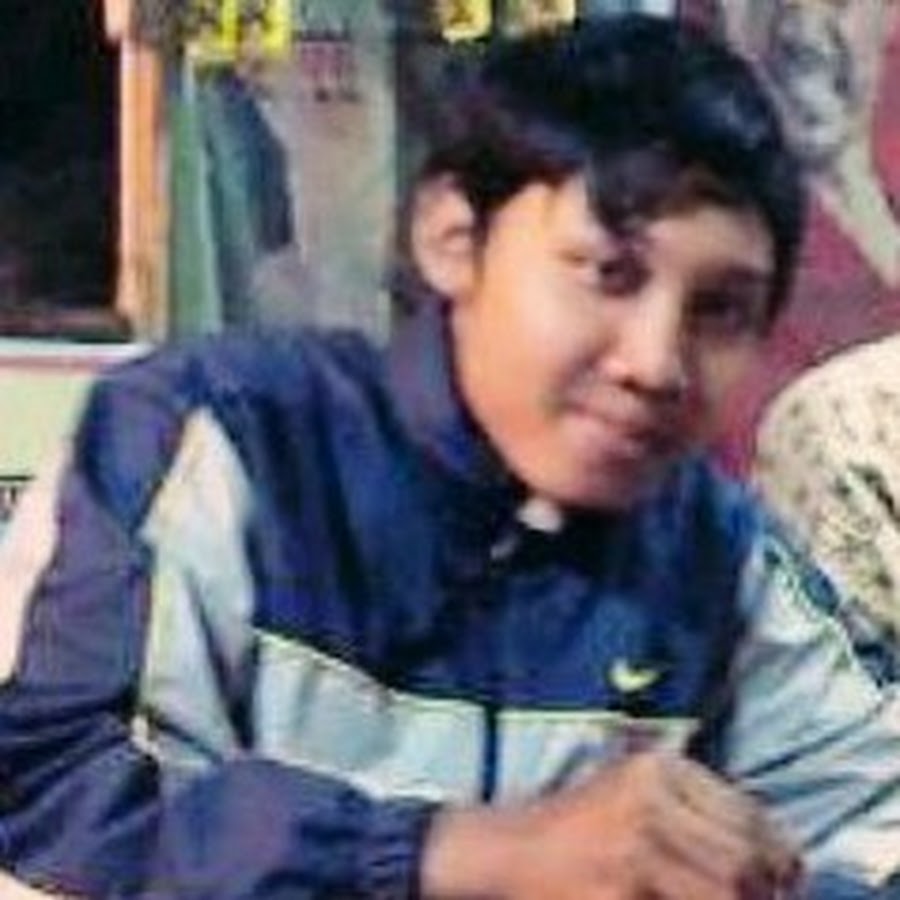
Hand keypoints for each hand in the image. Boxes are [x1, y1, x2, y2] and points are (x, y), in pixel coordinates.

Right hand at [421, 751, 802, 898]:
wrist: (504, 851)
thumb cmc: (575, 822)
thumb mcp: (630, 786)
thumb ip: (690, 799)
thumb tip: (773, 846)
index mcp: (653, 768)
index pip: (744, 810)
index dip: (778, 850)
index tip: (788, 874)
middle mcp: (645, 801)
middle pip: (740, 857)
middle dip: (764, 888)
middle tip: (768, 896)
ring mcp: (631, 850)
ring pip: (722, 892)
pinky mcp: (617, 895)